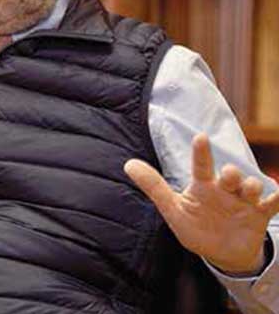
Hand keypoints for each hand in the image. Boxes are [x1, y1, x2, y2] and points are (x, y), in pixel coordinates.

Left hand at [125, 133, 278, 274]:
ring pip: (252, 187)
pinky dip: (277, 199)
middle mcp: (224, 190)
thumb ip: (153, 187)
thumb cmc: (196, 228)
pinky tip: (278, 195)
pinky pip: (272, 204)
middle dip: (232, 173)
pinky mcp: (259, 216)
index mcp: (203, 187)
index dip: (201, 152)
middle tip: (229, 176)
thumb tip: (128, 164)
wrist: (223, 254)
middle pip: (230, 175)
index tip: (200, 137)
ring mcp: (243, 202)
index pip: (201, 166)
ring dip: (252, 186)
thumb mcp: (173, 210)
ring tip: (249, 191)